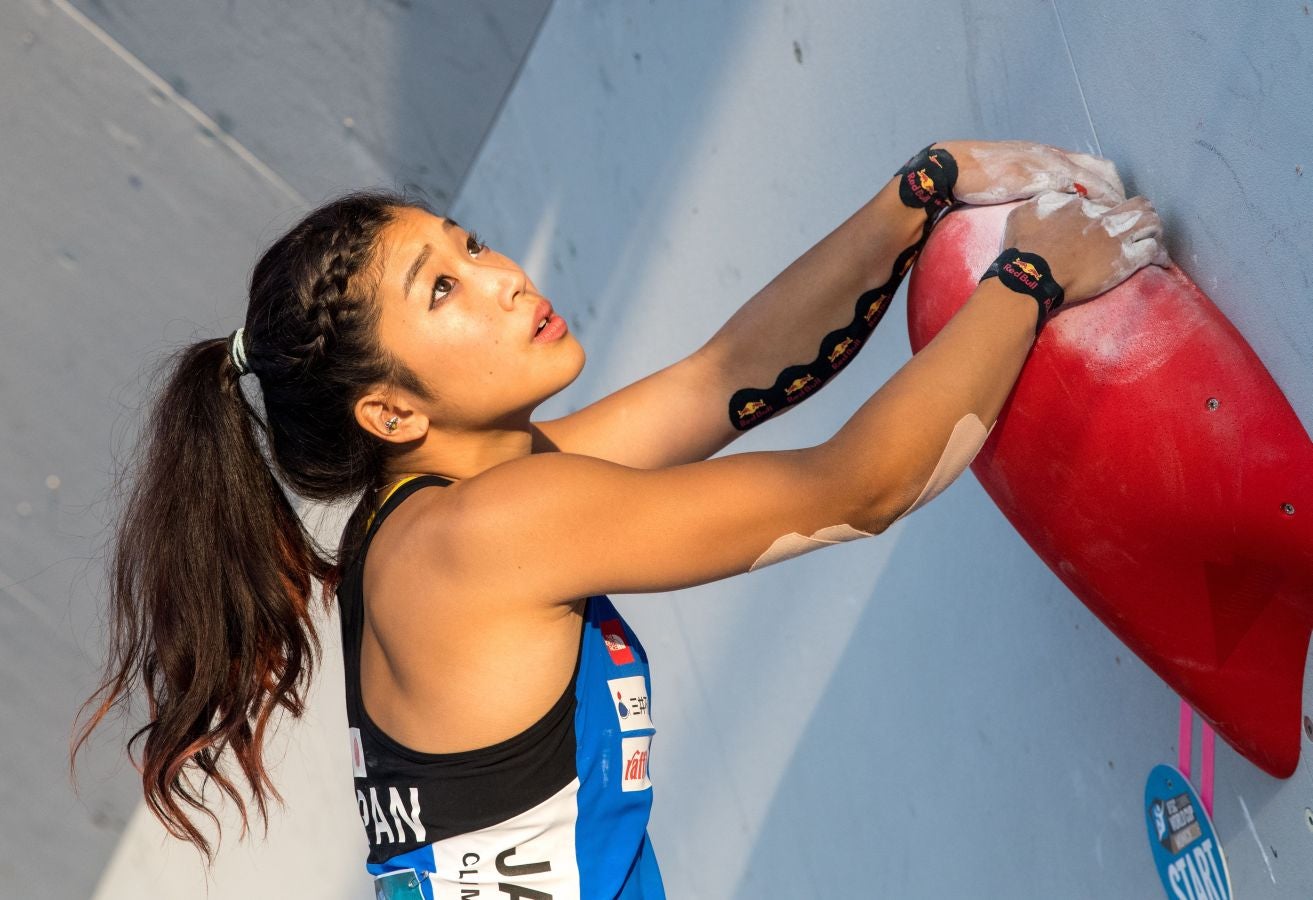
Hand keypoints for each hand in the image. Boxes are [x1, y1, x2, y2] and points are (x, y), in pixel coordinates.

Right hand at [937, 140, 1125, 206]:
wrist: (953, 166)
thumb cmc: (974, 174)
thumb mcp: (1008, 177)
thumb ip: (1027, 185)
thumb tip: (1038, 204)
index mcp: (1047, 154)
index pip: (1091, 165)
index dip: (1108, 184)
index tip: (1117, 204)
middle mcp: (1053, 156)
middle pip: (1102, 170)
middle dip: (1118, 193)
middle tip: (1128, 216)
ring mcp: (1049, 165)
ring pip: (1095, 179)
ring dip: (1112, 201)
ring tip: (1121, 223)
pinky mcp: (1040, 177)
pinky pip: (1077, 189)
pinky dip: (1093, 204)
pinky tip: (1100, 221)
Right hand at [1002, 191, 1169, 304]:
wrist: (1032, 274)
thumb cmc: (1023, 249)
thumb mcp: (1022, 214)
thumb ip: (1041, 202)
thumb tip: (1057, 197)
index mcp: (1079, 204)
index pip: (1103, 200)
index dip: (1107, 209)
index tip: (1105, 218)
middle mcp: (1102, 216)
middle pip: (1136, 204)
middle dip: (1141, 212)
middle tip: (1138, 224)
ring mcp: (1115, 237)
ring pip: (1151, 221)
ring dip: (1154, 229)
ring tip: (1153, 237)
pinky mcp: (1124, 260)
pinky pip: (1152, 250)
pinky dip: (1159, 254)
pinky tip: (1160, 259)